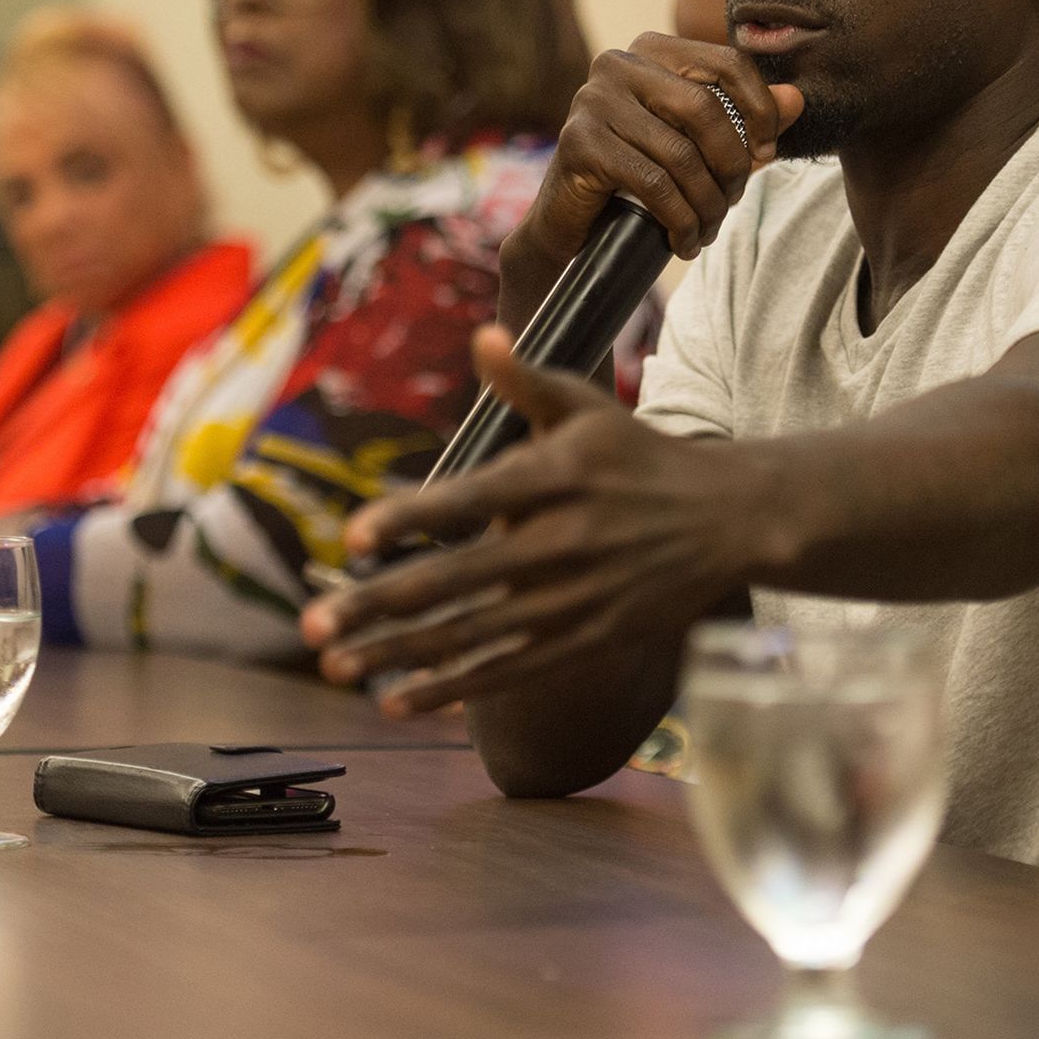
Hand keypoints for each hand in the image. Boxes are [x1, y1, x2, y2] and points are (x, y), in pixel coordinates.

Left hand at [299, 327, 777, 713]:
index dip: (408, 519)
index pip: (468, 499)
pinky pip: (507, 672)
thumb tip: (480, 337)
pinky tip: (399, 701)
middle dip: (377, 605)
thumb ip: (527, 381)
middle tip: (314, 621)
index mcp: (555, 478)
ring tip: (335, 664)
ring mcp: (571, 600)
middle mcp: (559, 543)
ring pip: (470, 635)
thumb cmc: (642, 457)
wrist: (725, 521)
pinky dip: (451, 689)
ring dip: (397, 654)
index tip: (352, 539)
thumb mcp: (590, 408)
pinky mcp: (584, 640)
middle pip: (454, 581)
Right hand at [508, 34, 803, 277]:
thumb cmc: (638, 176)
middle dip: (731, 165)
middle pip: (705, 108)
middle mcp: (618, 64)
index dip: (761, 109)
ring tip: (708, 230)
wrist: (571, 222)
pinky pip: (652, 183)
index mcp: (652, 51)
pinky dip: (679, 220)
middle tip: (732, 202)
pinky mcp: (579, 143)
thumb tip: (797, 100)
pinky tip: (684, 241)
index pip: (727, 62)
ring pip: (680, 154)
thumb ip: (745, 119)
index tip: (767, 153)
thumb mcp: (698, 145)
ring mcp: (592, 100)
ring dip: (706, 204)